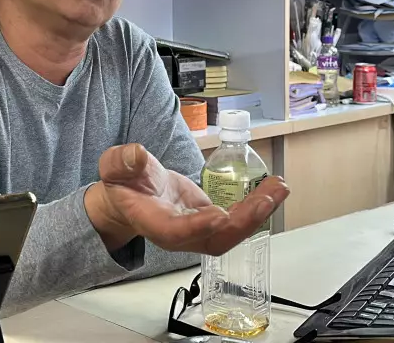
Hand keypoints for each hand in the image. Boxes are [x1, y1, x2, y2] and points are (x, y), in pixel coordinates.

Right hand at [83, 144, 289, 255]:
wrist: (130, 198)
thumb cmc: (123, 184)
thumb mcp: (114, 167)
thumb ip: (122, 162)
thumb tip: (136, 155)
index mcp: (153, 221)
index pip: (176, 230)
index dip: (198, 226)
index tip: (220, 214)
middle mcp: (179, 234)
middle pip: (215, 239)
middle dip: (244, 222)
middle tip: (266, 199)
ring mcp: (198, 231)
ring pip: (231, 232)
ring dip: (258, 213)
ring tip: (279, 188)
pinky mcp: (211, 223)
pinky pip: (237, 220)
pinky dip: (257, 206)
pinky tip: (273, 189)